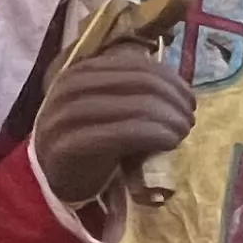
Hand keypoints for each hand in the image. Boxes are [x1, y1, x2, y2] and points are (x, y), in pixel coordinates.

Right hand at [31, 46, 195, 208]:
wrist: (52, 177)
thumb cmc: (87, 140)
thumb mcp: (105, 107)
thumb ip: (130, 91)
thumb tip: (177, 87)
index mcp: (81, 72)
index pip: (135, 65)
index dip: (170, 79)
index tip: (189, 98)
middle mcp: (71, 87)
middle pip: (138, 83)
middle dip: (173, 99)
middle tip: (189, 117)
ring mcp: (67, 115)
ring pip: (134, 105)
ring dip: (168, 117)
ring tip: (183, 131)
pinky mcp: (71, 144)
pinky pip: (122, 133)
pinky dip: (154, 134)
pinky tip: (170, 141)